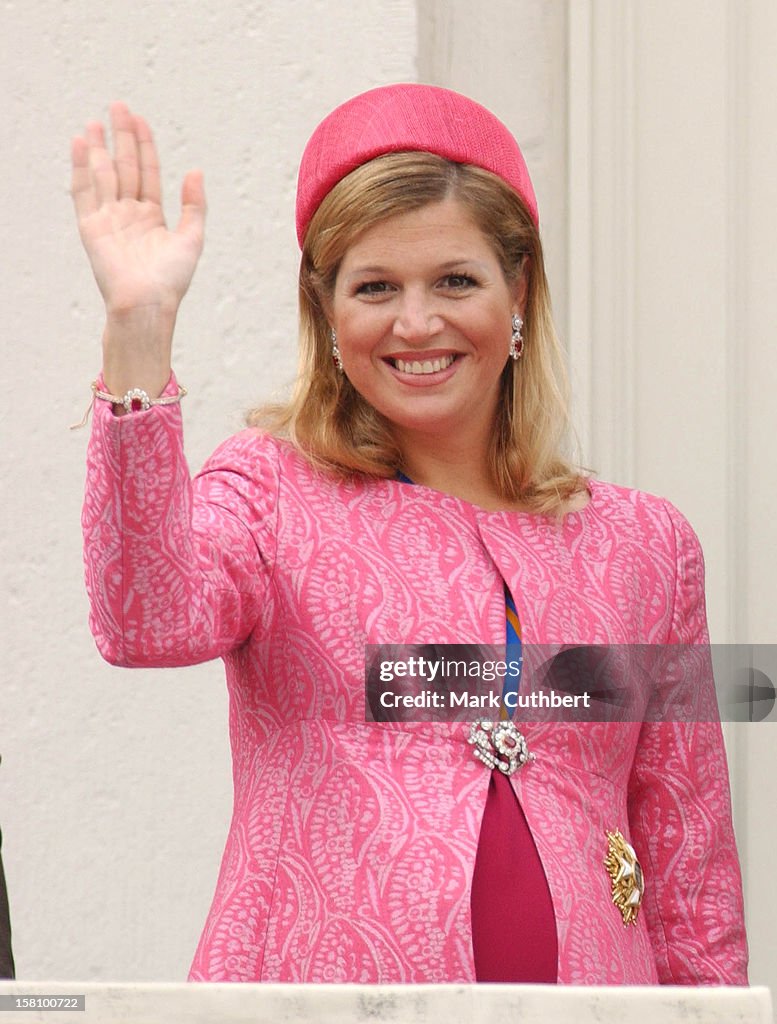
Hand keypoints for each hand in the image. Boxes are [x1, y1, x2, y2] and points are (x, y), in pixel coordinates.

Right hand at [71, 102, 205, 318]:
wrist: (147, 302)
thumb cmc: (171, 280)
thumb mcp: (193, 238)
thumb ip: (194, 205)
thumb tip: (196, 171)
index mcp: (152, 217)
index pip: (147, 172)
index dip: (144, 146)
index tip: (140, 120)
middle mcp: (129, 214)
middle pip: (124, 167)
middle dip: (121, 137)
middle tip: (118, 106)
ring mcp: (109, 219)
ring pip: (102, 175)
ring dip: (98, 147)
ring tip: (95, 121)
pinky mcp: (91, 227)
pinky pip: (83, 192)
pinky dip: (79, 168)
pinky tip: (78, 145)